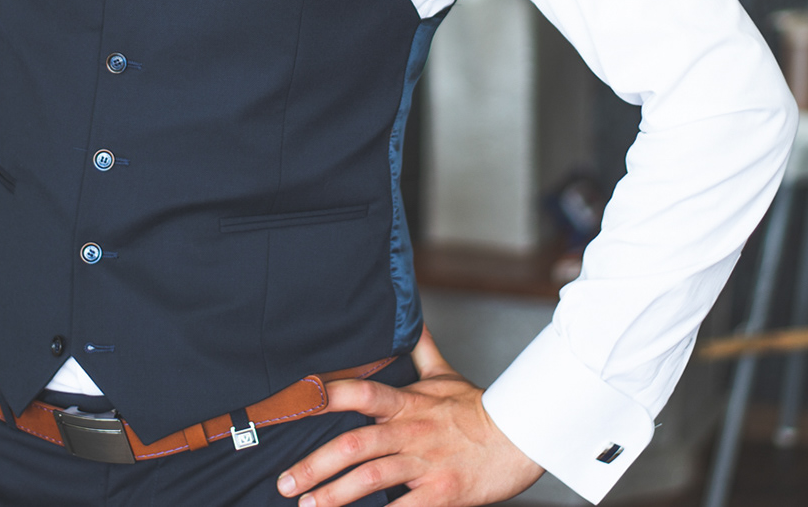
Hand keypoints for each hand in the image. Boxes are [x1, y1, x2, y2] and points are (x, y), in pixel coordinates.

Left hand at [275, 327, 543, 505]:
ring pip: (371, 478)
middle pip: (354, 444)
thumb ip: (422, 350)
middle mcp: (411, 431)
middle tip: (285, 481)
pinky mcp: (441, 494)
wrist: (522, 438)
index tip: (294, 405)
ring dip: (334, 494)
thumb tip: (411, 319)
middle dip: (315, 464)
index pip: (361, 392)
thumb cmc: (478, 409)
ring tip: (308, 505)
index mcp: (408, 403)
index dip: (326, 396)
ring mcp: (425, 463)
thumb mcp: (446, 375)